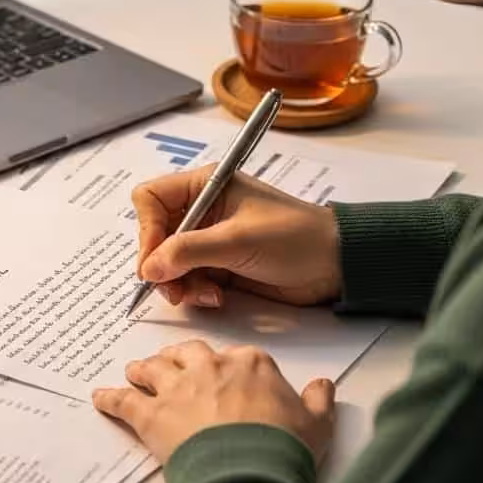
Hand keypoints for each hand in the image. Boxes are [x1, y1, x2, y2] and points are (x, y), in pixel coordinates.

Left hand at [93, 341, 335, 465]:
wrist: (249, 472)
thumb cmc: (284, 449)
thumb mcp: (317, 424)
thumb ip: (318, 401)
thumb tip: (325, 385)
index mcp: (250, 364)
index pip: (235, 356)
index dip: (226, 367)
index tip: (223, 375)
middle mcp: (209, 367)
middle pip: (188, 353)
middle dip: (179, 358)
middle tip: (171, 365)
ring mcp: (177, 388)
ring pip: (153, 369)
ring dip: (143, 371)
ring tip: (135, 373)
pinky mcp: (151, 415)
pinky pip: (124, 401)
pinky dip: (110, 399)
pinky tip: (100, 398)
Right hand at [133, 166, 342, 308]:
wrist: (335, 265)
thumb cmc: (294, 237)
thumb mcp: (237, 240)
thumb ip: (188, 252)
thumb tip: (148, 268)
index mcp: (206, 185)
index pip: (151, 199)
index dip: (147, 230)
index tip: (154, 261)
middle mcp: (202, 210)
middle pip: (156, 235)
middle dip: (162, 264)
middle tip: (174, 288)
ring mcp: (210, 239)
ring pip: (169, 263)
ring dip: (180, 283)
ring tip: (205, 295)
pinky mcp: (219, 266)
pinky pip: (188, 279)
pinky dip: (195, 292)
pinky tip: (217, 297)